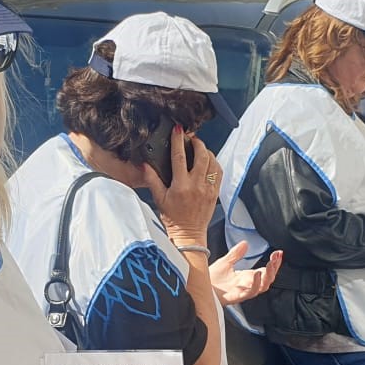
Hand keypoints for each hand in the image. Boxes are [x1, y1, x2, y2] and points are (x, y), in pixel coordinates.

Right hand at [145, 127, 219, 241]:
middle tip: (192, 138)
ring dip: (207, 151)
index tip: (178, 130)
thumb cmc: (173, 218)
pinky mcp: (215, 192)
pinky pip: (219, 172)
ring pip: (213, 162)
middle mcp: (197, 185)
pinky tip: (209, 161)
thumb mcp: (159, 199)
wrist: (189, 234)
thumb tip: (145, 165)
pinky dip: (215, 162)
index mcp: (181, 185)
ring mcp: (208, 188)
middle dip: (197, 142)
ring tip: (200, 148)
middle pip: (202, 155)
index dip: (178, 141)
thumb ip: (152, 180)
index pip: (179, 157)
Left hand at [210, 241, 281, 304]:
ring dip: (268, 276)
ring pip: (262, 287)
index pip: (266, 271)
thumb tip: (245, 243)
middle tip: (277, 257)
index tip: (278, 253)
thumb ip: (236, 254)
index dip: (274, 263)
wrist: (198, 288)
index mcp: (246, 278)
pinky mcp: (235, 297)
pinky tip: (257, 274)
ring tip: (270, 264)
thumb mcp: (225, 262)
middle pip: (268, 279)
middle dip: (274, 268)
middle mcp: (246, 285)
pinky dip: (256, 284)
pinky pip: (250, 293)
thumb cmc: (211, 279)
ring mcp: (242, 291)